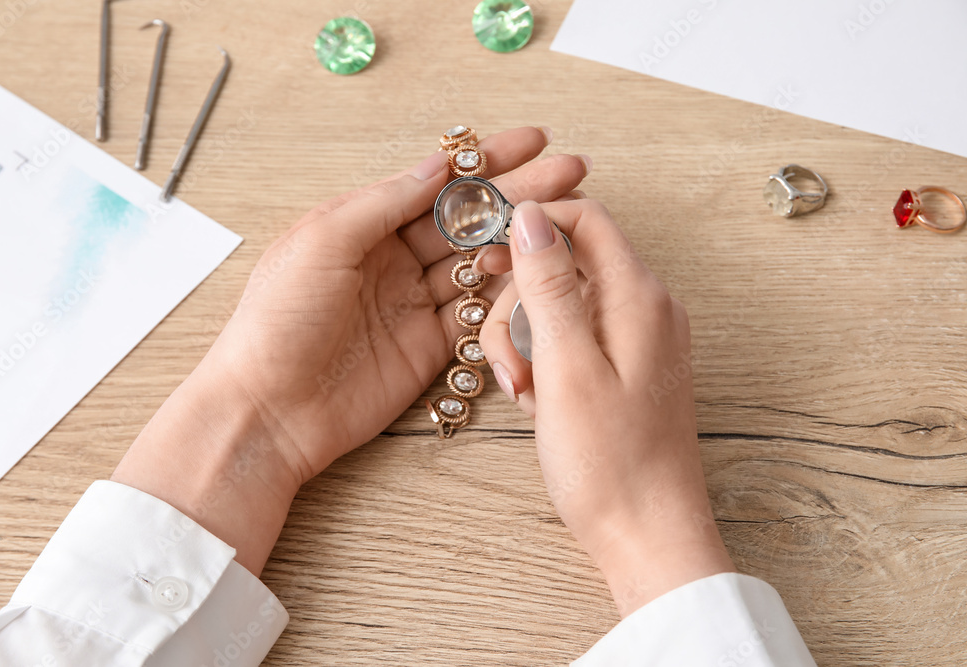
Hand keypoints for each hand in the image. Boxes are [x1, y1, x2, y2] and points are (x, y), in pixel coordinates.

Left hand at [211, 127, 588, 483]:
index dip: (486, 161)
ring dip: (519, 242)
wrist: (270, 410)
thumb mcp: (322, 242)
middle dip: (520, 194)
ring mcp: (412, 303)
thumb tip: (436, 167)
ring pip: (478, 263)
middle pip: (467, 219)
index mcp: (362, 225)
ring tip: (562, 221)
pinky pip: (476, 315)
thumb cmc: (277, 321)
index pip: (436, 183)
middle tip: (571, 172)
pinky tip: (536, 274)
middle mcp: (391, 259)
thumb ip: (383, 202)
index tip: (533, 141)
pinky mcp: (428, 347)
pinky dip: (506, 296)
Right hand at [477, 200, 735, 615]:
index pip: (585, 218)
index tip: (489, 258)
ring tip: (522, 390)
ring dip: (526, 339)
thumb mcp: (566, 366)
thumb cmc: (611, 463)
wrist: (648, 536)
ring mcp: (637, 339)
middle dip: (520, 301)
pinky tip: (538, 401)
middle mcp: (645, 307)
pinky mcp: (625, 368)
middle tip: (504, 355)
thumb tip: (532, 215)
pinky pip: (573, 339)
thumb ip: (549, 285)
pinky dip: (545, 361)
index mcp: (638, 296)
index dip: (531, 225)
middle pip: (566, 263)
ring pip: (562, 304)